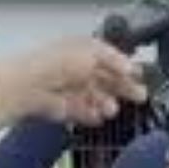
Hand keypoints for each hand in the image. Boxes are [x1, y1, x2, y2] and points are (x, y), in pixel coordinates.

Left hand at [0, 37, 146, 130]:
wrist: (30, 86)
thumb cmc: (55, 62)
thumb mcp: (93, 52)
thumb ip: (114, 59)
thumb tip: (130, 67)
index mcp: (80, 49)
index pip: (107, 58)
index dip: (124, 67)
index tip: (138, 76)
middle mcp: (74, 67)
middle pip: (103, 79)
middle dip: (121, 87)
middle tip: (138, 96)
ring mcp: (67, 88)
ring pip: (94, 97)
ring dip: (106, 103)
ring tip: (113, 110)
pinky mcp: (61, 107)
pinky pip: (81, 111)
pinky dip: (90, 115)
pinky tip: (98, 118)